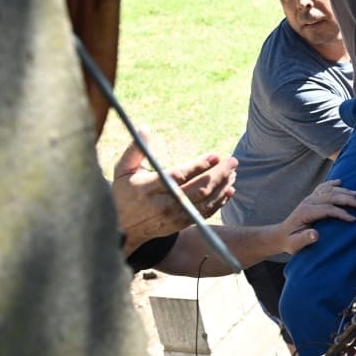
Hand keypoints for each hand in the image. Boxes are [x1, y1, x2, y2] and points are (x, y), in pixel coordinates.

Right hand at [112, 134, 236, 252]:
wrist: (122, 228)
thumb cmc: (123, 193)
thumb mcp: (122, 170)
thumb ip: (135, 149)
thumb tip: (144, 128)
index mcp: (148, 188)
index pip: (178, 175)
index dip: (199, 165)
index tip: (215, 155)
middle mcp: (163, 203)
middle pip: (197, 188)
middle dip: (218, 174)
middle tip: (233, 161)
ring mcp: (173, 216)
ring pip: (204, 202)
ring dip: (222, 186)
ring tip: (233, 172)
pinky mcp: (181, 224)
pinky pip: (205, 213)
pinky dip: (219, 201)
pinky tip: (229, 189)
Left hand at [265, 180, 355, 254]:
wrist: (281, 235)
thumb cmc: (289, 241)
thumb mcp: (295, 244)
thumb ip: (304, 239)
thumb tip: (315, 234)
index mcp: (305, 212)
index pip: (327, 209)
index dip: (341, 213)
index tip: (353, 219)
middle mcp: (308, 202)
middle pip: (330, 196)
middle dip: (347, 199)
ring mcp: (309, 199)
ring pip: (328, 190)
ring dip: (343, 191)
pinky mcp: (311, 198)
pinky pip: (323, 188)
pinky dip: (332, 184)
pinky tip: (340, 182)